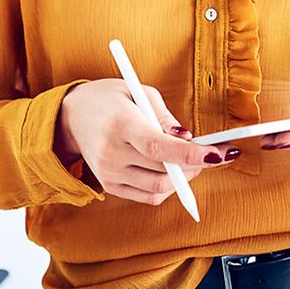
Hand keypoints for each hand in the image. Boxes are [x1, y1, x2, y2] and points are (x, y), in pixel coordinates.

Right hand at [55, 79, 237, 205]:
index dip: (191, 154)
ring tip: (192, 161)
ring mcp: (108, 173)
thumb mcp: (139, 92)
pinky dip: (167, 186)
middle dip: (195, 165)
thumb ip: (166, 117)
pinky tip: (172, 171)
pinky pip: (148, 196)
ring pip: (159, 188)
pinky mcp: (110, 186)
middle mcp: (111, 153)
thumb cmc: (110, 99)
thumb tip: (189, 140)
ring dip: (184, 178)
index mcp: (119, 124)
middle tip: (212, 153)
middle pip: (163, 172)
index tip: (217, 154)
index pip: (158, 148)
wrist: (72, 117)